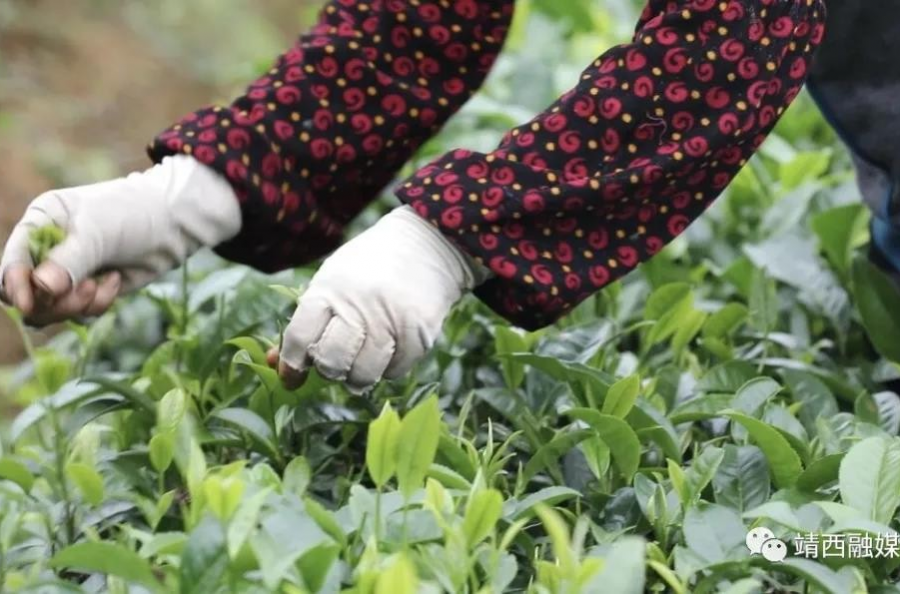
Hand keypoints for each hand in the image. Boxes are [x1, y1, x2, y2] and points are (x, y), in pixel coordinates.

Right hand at [0, 155, 240, 325]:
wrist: (172, 224)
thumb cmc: (132, 214)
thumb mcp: (99, 232)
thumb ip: (70, 260)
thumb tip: (42, 288)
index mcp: (40, 222)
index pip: (12, 261)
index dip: (15, 284)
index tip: (30, 303)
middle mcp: (47, 249)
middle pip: (26, 294)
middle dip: (52, 301)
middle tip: (84, 292)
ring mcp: (67, 272)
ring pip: (51, 309)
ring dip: (76, 305)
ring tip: (100, 286)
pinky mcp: (88, 290)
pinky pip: (80, 313)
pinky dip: (97, 304)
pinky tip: (115, 280)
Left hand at [271, 205, 483, 392]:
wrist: (426, 245)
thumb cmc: (369, 268)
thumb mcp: (333, 281)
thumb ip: (307, 321)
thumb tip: (277, 365)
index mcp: (330, 289)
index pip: (300, 337)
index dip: (292, 362)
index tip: (292, 374)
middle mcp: (360, 305)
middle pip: (330, 361)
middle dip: (327, 370)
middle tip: (334, 362)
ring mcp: (392, 321)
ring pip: (362, 374)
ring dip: (357, 377)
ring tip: (360, 362)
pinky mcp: (419, 334)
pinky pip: (394, 372)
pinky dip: (387, 369)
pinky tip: (388, 350)